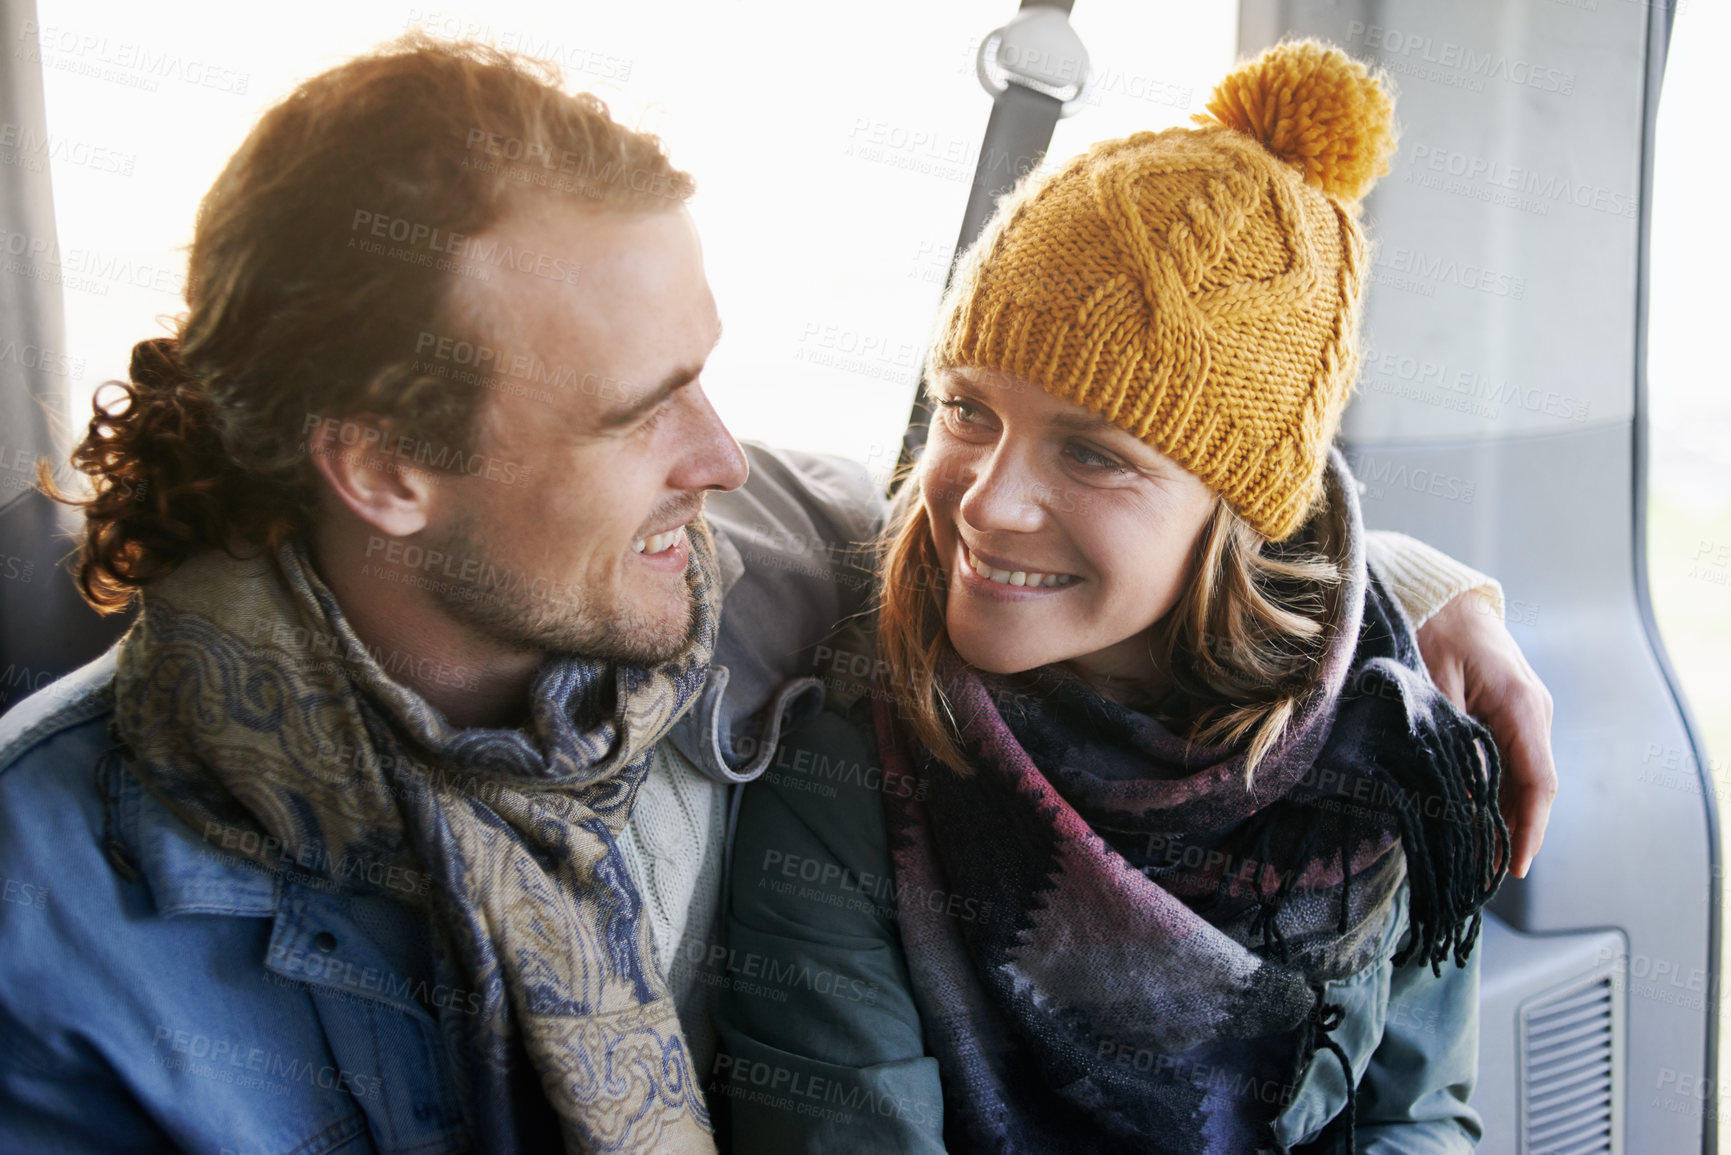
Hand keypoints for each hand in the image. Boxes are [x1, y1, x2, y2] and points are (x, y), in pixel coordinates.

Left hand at [1415, 590, 1556, 878]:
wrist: (1442, 598)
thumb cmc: (1431, 631)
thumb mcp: (1431, 685)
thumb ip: (1445, 739)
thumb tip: (1451, 797)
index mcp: (1521, 705)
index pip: (1536, 782)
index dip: (1527, 829)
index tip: (1514, 866)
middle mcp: (1534, 712)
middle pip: (1532, 788)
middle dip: (1514, 833)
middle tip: (1487, 876)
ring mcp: (1526, 714)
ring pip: (1522, 779)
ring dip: (1505, 818)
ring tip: (1481, 860)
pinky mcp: (1510, 715)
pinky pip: (1511, 763)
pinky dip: (1498, 794)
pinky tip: (1478, 820)